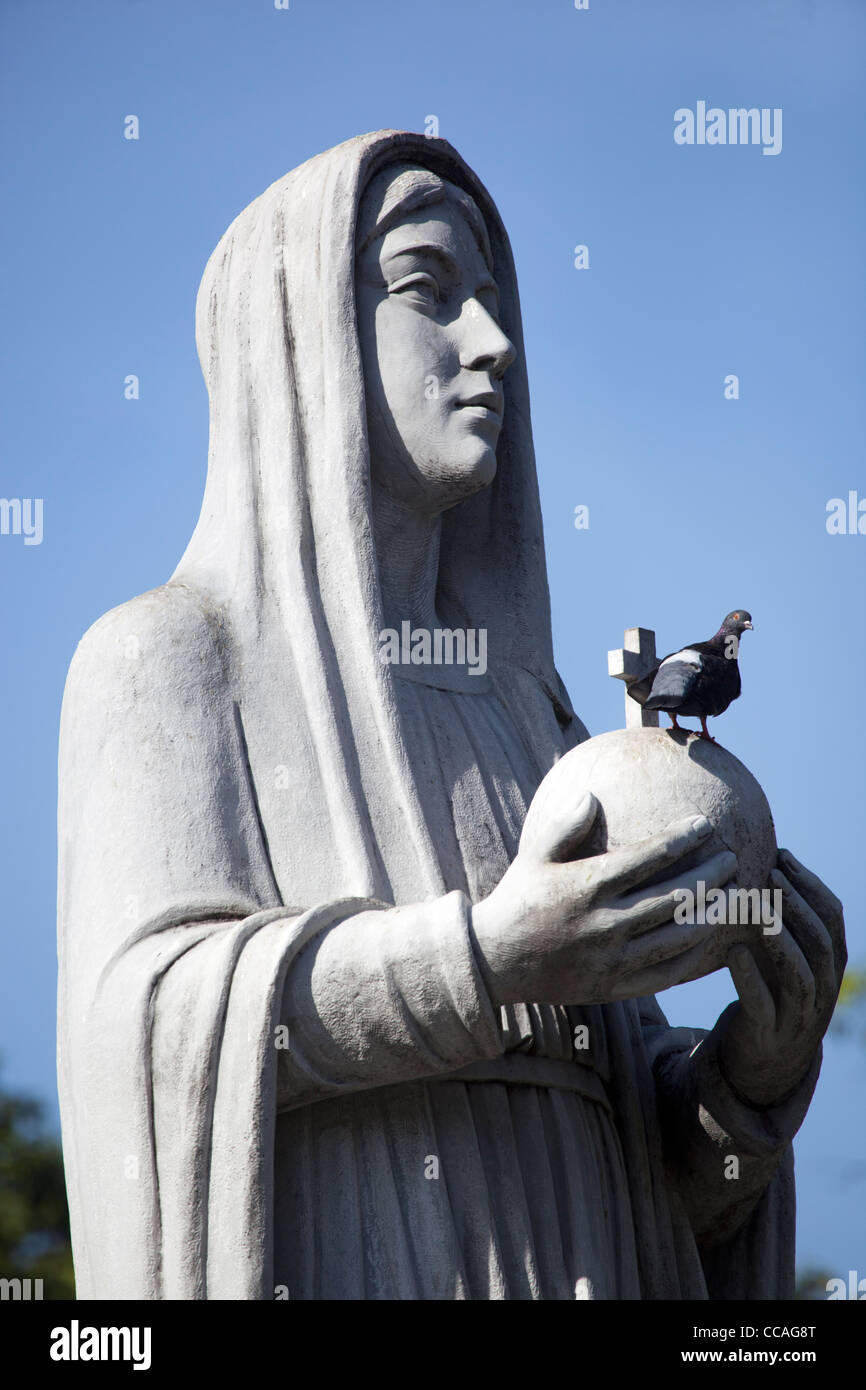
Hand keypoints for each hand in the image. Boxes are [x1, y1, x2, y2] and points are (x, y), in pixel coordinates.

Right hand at [470, 790, 737, 1006]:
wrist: (496, 962)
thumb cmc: (519, 899)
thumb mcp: (533, 857)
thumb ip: (565, 827)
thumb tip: (591, 795)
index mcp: (585, 886)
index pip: (647, 857)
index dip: (682, 839)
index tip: (706, 824)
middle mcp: (603, 923)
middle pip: (672, 897)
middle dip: (709, 876)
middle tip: (731, 860)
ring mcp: (611, 959)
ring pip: (676, 938)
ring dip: (710, 916)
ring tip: (731, 898)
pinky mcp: (614, 987)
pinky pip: (663, 973)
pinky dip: (691, 955)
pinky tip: (706, 940)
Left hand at [714, 849, 845, 1106]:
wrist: (764, 1059)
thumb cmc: (771, 990)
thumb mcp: (783, 953)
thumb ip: (781, 917)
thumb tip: (761, 858)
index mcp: (830, 962)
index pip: (833, 916)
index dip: (811, 884)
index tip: (783, 855)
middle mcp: (823, 988)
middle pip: (821, 941)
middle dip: (798, 904)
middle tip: (772, 873)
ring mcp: (799, 1013)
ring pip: (802, 975)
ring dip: (781, 938)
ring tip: (758, 908)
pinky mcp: (769, 1033)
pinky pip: (764, 1005)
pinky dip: (750, 978)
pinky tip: (735, 951)